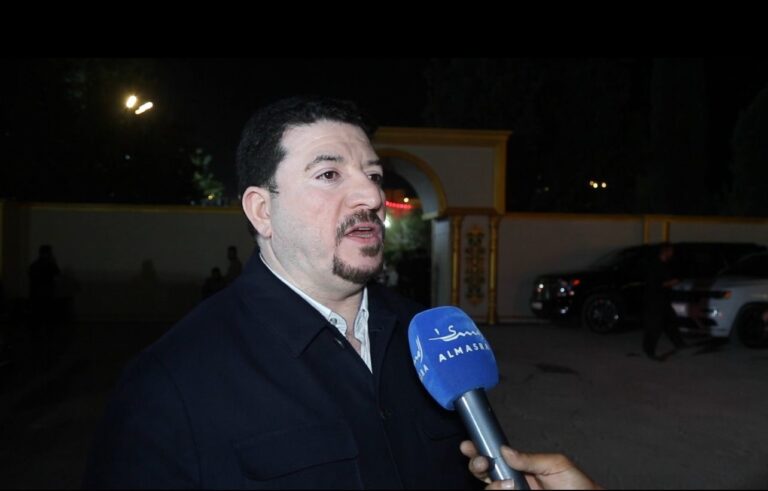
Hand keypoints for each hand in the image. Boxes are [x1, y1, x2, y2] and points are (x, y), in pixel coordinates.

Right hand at [460, 440, 600, 489]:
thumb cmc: (577, 485)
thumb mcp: (556, 464)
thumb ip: (530, 458)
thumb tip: (505, 450)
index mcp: (519, 467)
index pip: (493, 457)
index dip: (478, 450)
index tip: (469, 445)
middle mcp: (512, 481)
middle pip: (482, 473)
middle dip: (476, 465)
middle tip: (483, 463)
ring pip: (488, 489)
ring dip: (492, 485)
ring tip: (508, 484)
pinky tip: (508, 490)